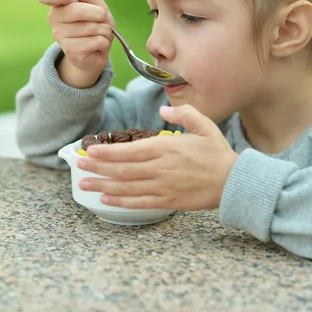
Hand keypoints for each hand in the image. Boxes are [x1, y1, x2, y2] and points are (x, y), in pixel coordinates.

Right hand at [38, 0, 114, 85]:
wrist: (96, 52)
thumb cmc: (95, 24)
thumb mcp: (96, 6)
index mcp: (58, 4)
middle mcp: (54, 19)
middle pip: (77, 11)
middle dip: (99, 14)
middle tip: (103, 18)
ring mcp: (60, 36)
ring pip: (92, 27)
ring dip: (104, 30)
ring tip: (100, 33)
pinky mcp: (70, 51)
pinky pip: (97, 40)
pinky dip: (105, 42)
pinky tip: (98, 45)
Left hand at [76, 104, 237, 209]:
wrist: (233, 182)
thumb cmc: (217, 152)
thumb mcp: (204, 124)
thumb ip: (183, 113)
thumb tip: (163, 109)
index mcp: (167, 148)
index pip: (131, 151)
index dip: (109, 152)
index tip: (91, 151)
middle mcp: (161, 168)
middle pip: (123, 169)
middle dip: (99, 168)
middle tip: (78, 166)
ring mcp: (163, 186)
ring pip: (126, 187)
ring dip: (103, 185)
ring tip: (84, 184)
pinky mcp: (167, 200)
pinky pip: (139, 202)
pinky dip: (120, 202)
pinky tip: (106, 199)